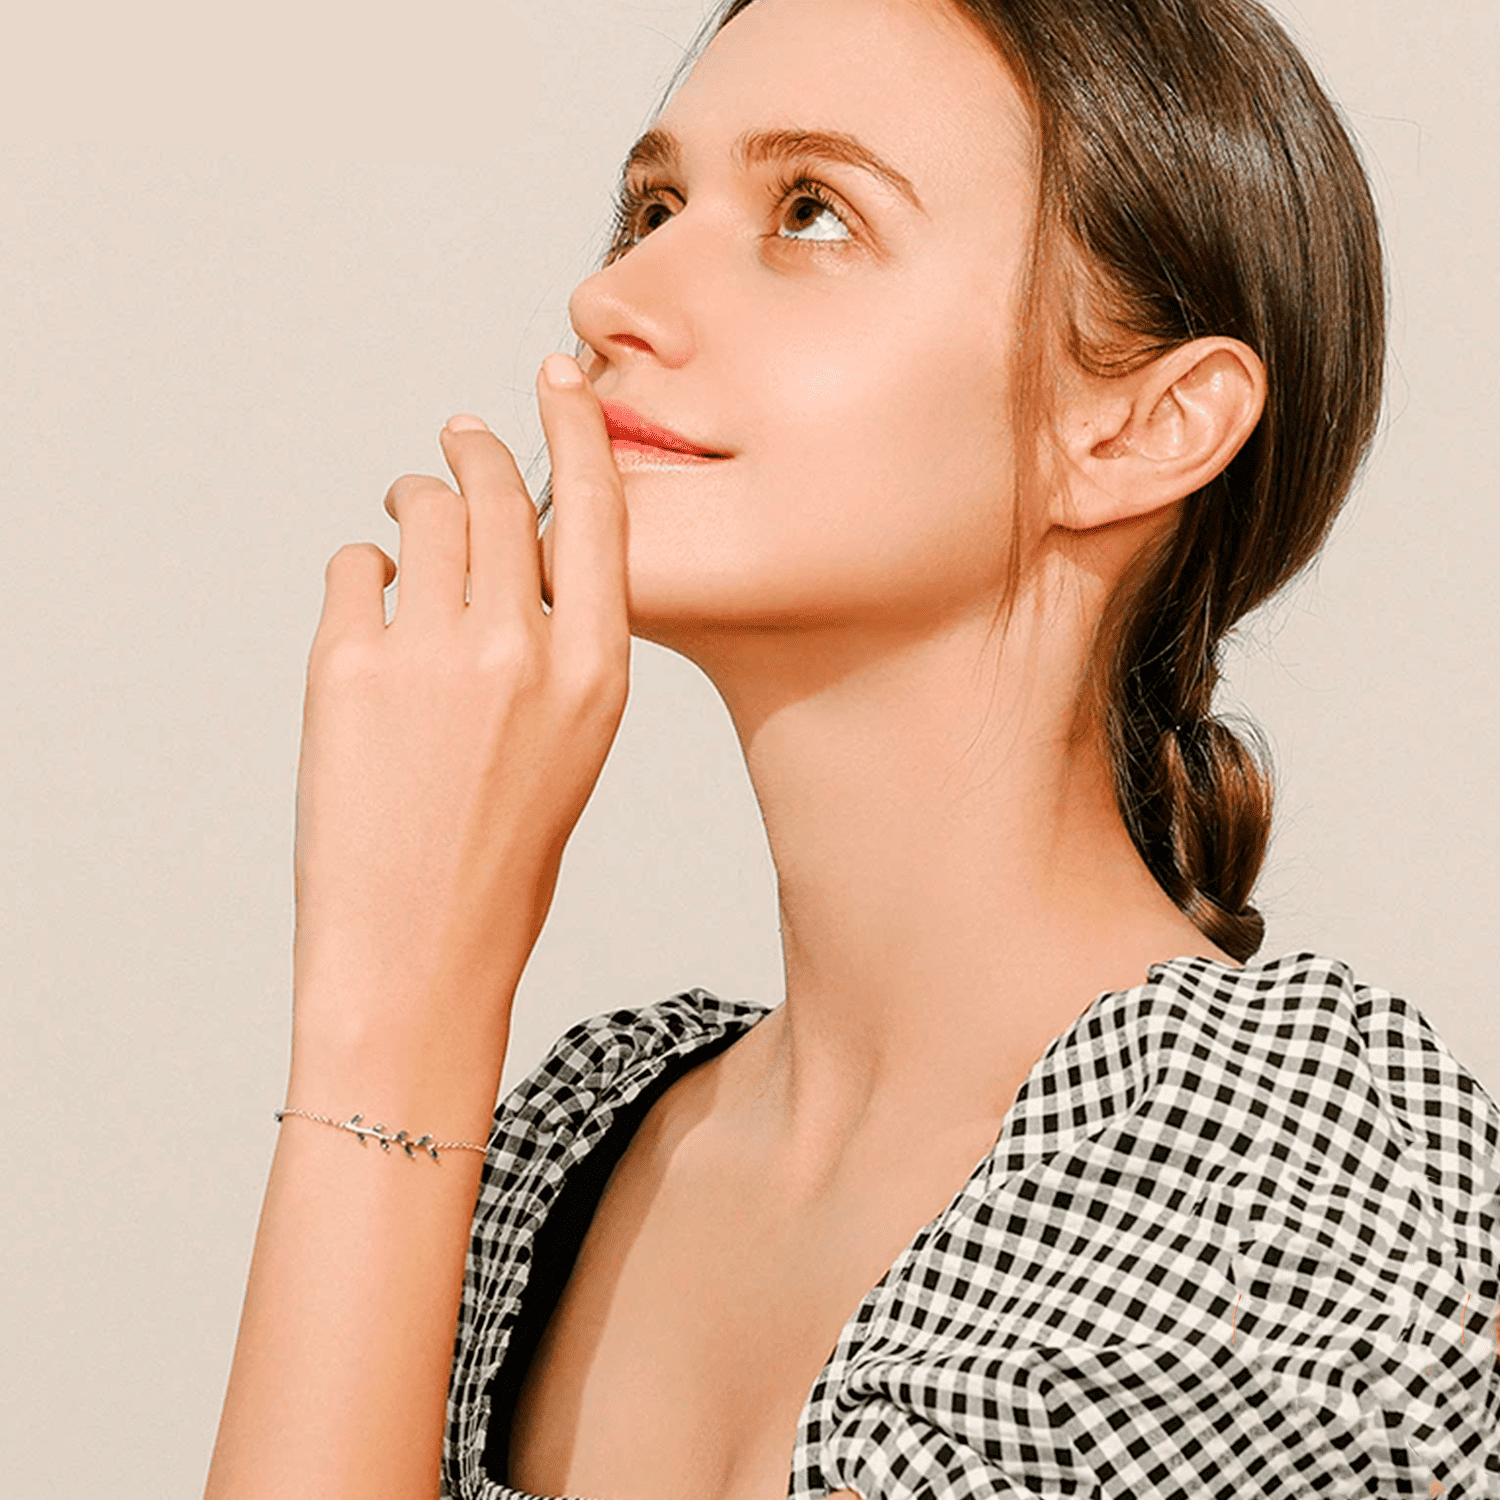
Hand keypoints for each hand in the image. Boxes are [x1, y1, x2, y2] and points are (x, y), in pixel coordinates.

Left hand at [290, 353, 627, 1068]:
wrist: (420, 948)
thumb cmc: (501, 859)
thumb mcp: (571, 748)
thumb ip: (556, 650)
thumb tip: (507, 556)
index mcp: (597, 674)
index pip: (597, 516)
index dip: (576, 434)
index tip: (557, 379)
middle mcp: (524, 650)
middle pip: (500, 497)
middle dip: (474, 454)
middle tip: (455, 439)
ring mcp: (435, 655)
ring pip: (424, 516)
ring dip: (413, 501)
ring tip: (406, 516)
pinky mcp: (349, 668)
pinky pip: (355, 567)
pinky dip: (361, 572)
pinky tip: (368, 606)